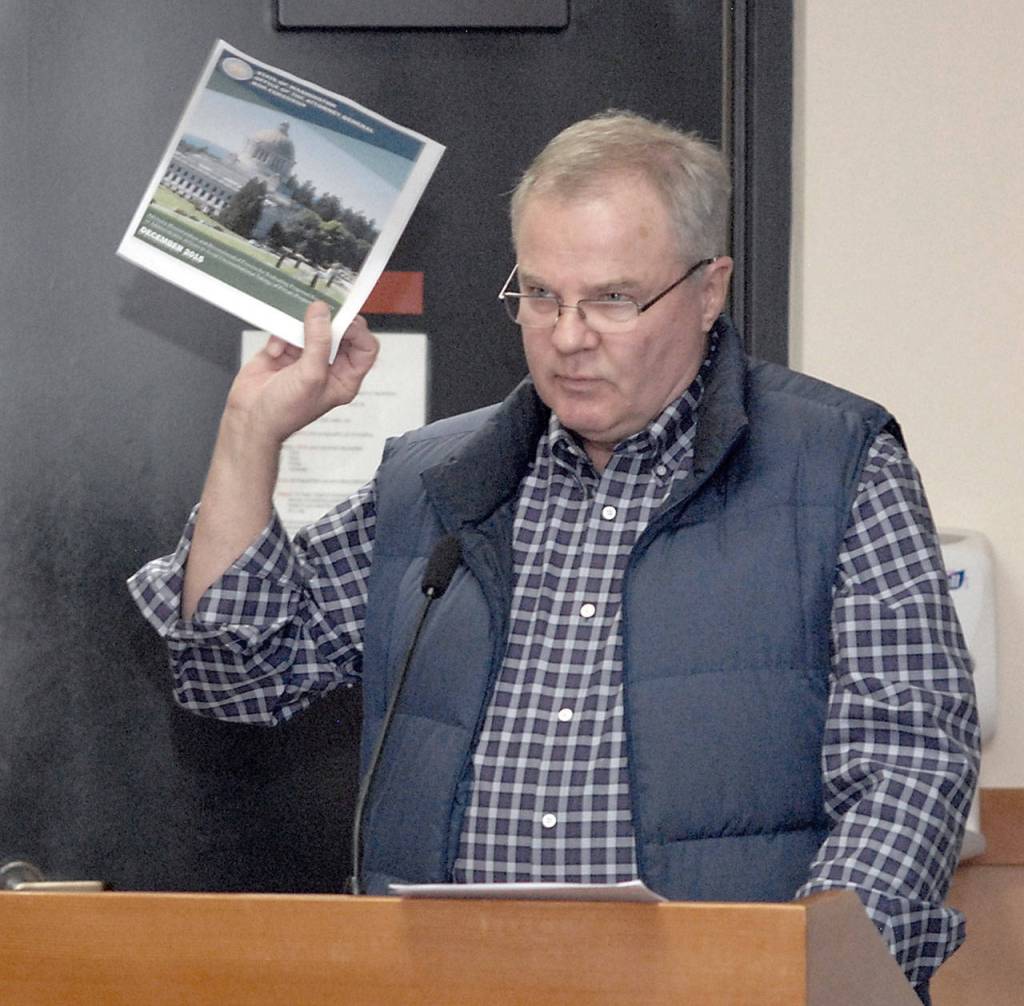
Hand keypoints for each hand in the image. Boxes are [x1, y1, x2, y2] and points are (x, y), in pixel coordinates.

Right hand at [226, 301, 379, 447]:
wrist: (249, 417)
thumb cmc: (284, 412)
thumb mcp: (310, 377)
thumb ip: (319, 342)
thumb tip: (322, 312)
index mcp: (344, 377)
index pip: (365, 348)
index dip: (357, 331)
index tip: (341, 320)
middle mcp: (329, 365)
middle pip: (341, 332)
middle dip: (327, 323)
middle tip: (316, 315)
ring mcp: (307, 356)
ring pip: (313, 326)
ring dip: (299, 329)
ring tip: (290, 337)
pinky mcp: (286, 348)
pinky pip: (288, 329)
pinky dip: (280, 337)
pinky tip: (275, 353)